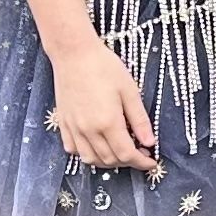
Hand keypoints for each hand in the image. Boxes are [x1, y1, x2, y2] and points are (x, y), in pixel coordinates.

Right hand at [45, 36, 161, 174]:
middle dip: (128, 162)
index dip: (141, 163)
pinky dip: (87, 154)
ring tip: (120, 151)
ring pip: (90, 159)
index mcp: (108, 122)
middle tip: (140, 154)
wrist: (73, 53)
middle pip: (110, 160)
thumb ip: (140, 120)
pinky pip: (73, 149)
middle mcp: (88, 130)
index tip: (152, 162)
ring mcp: (73, 128)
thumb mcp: (129, 90)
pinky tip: (97, 145)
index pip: (127, 155)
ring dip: (108, 162)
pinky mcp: (63, 123)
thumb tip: (150, 142)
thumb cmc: (104, 67)